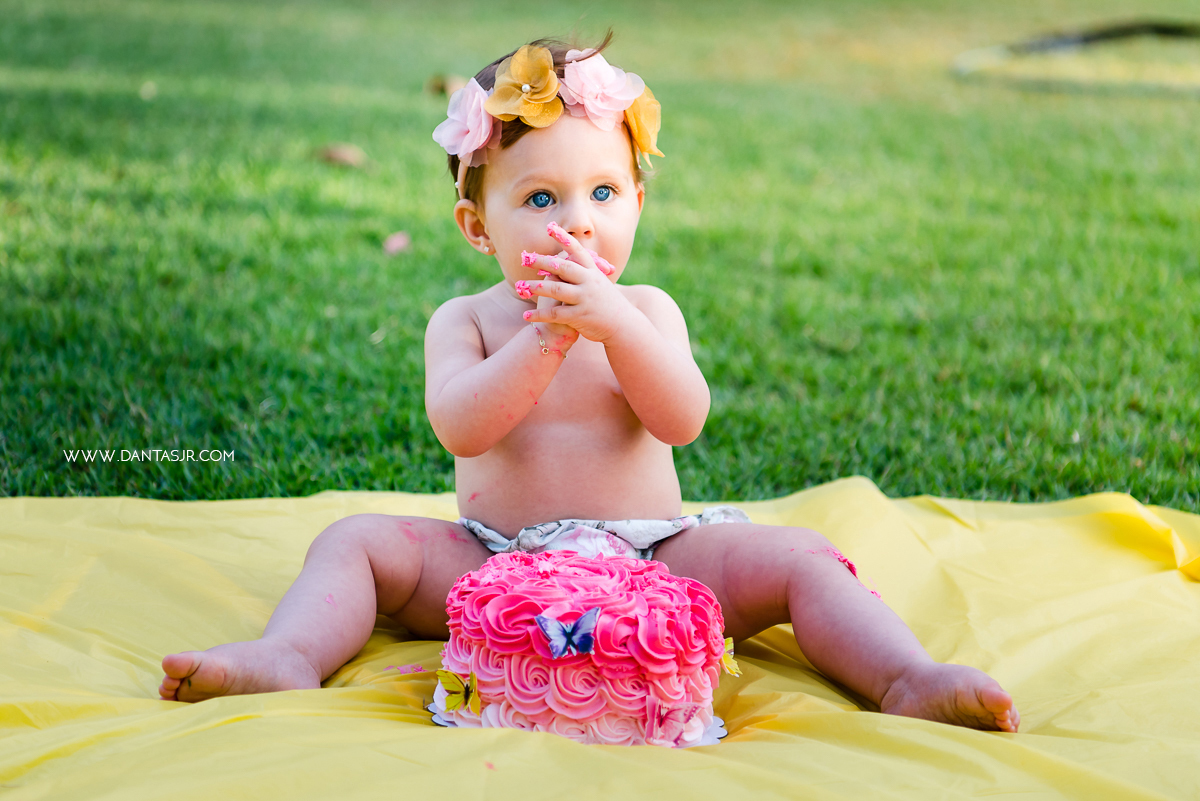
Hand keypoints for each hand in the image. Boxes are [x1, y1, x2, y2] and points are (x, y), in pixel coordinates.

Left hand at [519, 224, 633, 343]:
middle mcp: (589, 282)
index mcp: (593, 272)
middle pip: (562, 267)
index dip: (564, 238)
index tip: (550, 227)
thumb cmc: (608, 304)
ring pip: (556, 289)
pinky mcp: (580, 316)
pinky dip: (539, 315)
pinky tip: (526, 315)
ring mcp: (584, 299)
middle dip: (542, 261)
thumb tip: (565, 261)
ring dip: (535, 287)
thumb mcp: (599, 284)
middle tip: (525, 258)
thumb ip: (583, 273)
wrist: (624, 325)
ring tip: (519, 286)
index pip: (577, 251)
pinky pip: (555, 314)